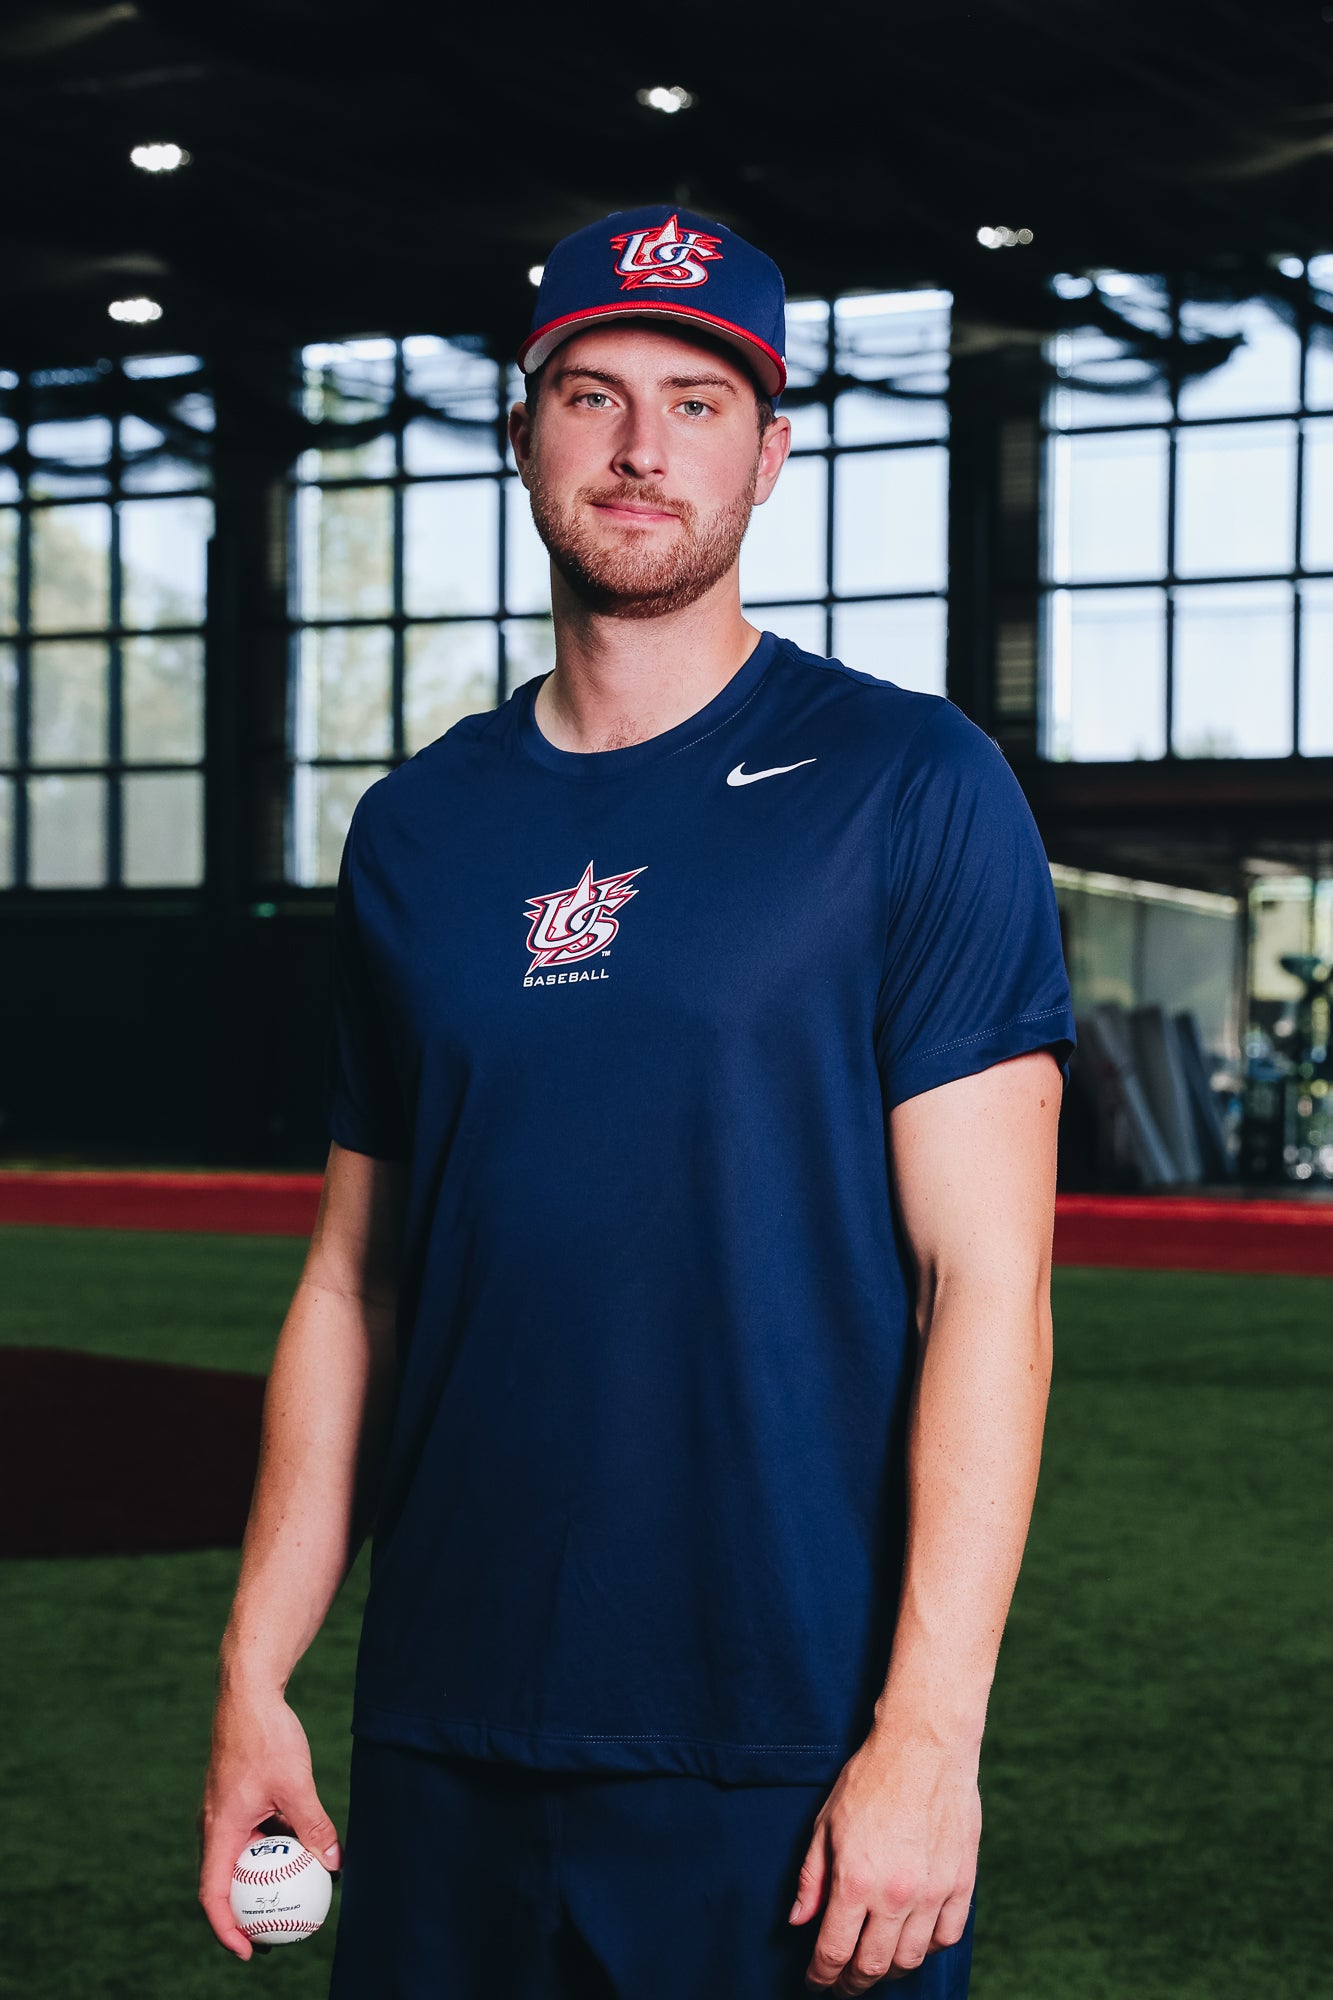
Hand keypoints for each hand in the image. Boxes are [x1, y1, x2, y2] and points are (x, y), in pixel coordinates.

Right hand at [197, 1686, 340, 1959]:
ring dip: (261, 1878)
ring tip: (292, 1897)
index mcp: (219, 1829)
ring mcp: (225, 1809)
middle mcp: (215, 1824)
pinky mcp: (237, 1795)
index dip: (226, 1929)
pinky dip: (269, 1848)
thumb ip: (314, 1825)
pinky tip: (299, 1849)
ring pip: (240, 1856)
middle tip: (275, 1933)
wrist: (249, 1691)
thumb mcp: (295, 1784)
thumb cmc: (265, 1735)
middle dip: (246, 1912)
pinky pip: (250, 1833)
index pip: (213, 1894)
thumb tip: (335, 1863)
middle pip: (224, 1881)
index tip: (248, 1950)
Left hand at [789, 1726, 978, 1992]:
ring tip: (877, 1963)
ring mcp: (933, 1892)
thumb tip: (798, 1920)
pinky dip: (928, 1947)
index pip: (834, 1951)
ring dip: (890, 1969)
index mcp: (855, 1880)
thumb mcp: (826, 1823)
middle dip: (852, 1983)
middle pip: (873, 1966)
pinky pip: (947, 1936)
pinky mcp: (961, 1883)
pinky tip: (914, 1938)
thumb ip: (812, 1877)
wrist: (924, 1747)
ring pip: (912, 1959)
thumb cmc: (870, 1779)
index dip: (821, 1976)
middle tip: (843, 1983)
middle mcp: (895, 1895)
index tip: (816, 1982)